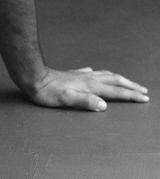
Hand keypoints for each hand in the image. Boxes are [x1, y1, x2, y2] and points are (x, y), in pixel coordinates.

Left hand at [29, 66, 148, 111]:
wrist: (33, 76)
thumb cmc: (48, 92)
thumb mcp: (66, 100)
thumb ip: (85, 102)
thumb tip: (104, 106)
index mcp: (90, 87)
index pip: (116, 92)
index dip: (131, 96)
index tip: (145, 98)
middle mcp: (89, 79)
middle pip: (115, 81)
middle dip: (131, 86)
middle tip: (144, 91)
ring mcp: (81, 75)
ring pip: (106, 75)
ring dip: (120, 79)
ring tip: (128, 82)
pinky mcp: (73, 74)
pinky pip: (92, 73)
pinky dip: (100, 74)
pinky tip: (97, 74)